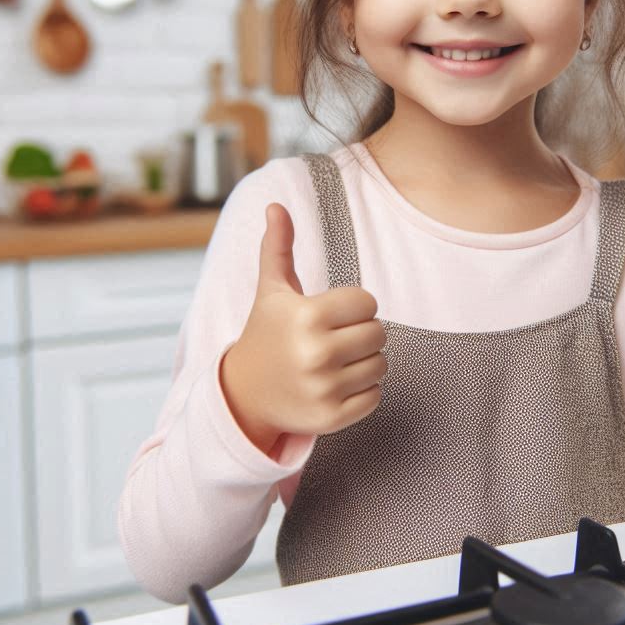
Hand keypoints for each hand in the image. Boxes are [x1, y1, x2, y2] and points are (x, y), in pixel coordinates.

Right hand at [220, 203, 386, 452]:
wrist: (244, 394)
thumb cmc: (266, 333)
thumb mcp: (271, 290)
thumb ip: (278, 247)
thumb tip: (275, 206)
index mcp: (306, 316)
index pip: (368, 303)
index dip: (354, 307)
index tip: (331, 315)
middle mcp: (316, 353)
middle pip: (379, 334)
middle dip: (362, 334)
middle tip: (335, 339)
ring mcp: (323, 389)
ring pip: (380, 366)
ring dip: (365, 363)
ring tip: (335, 362)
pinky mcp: (331, 418)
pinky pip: (375, 397)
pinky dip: (362, 392)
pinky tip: (336, 385)